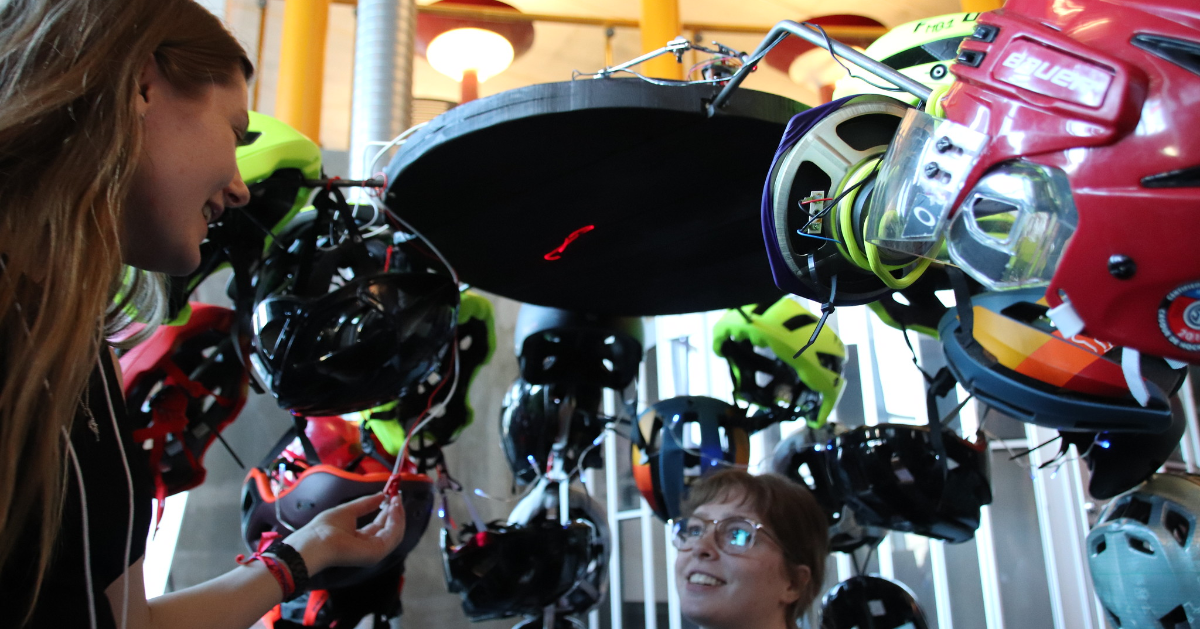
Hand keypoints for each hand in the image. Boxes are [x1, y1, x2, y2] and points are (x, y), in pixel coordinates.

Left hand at [285, 493, 405, 574]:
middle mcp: (370, 548)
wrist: (315, 542)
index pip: (380, 527)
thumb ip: (366, 504)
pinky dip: (396, 520)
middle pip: (390, 530)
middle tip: (397, 496)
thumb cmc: (325, 529)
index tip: (392, 497)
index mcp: (361, 540)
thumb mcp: (348, 511)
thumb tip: (381, 495)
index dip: (388, 512)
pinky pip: (393, 535)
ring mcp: (375, 552)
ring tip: (396, 500)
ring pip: (395, 532)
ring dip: (398, 514)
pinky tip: (393, 507)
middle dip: (396, 512)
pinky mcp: (377, 552)